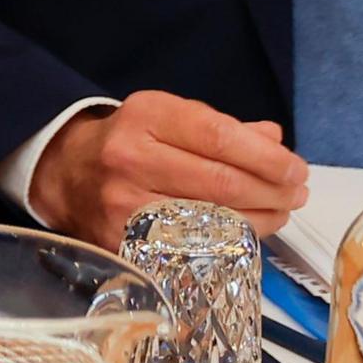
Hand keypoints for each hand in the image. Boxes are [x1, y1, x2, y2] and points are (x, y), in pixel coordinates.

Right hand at [27, 91, 310, 242]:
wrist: (66, 173)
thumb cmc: (130, 142)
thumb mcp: (170, 117)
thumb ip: (224, 128)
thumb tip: (274, 142)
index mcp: (147, 116)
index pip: (220, 137)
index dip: (267, 158)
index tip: (296, 169)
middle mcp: (131, 157)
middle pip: (221, 181)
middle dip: (272, 191)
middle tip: (296, 195)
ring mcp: (123, 202)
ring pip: (211, 218)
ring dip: (260, 219)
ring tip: (281, 212)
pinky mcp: (122, 238)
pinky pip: (190, 246)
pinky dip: (227, 242)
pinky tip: (247, 233)